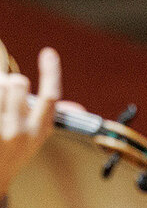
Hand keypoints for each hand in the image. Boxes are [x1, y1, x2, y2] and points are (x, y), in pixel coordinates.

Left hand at [0, 48, 60, 196]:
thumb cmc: (12, 154)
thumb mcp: (35, 138)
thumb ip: (50, 117)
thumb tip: (78, 109)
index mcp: (39, 130)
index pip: (51, 95)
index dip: (51, 71)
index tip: (48, 52)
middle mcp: (19, 133)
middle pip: (18, 83)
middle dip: (10, 81)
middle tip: (4, 88)